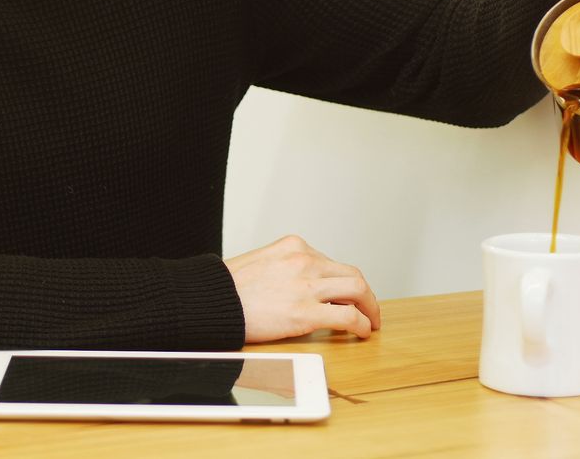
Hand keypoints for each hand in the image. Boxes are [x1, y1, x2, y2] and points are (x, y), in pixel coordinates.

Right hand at [224, 235, 380, 342]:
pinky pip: (347, 317)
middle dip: (364, 294)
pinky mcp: (306, 313)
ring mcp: (307, 285)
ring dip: (370, 308)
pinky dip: (361, 325)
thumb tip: (298, 286)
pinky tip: (361, 332)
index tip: (344, 294)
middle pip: (352, 274)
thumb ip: (284, 268)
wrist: (209, 302)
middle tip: (367, 308)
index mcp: (293, 246)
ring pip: (358, 290)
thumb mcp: (259, 263)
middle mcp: (305, 260)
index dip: (341, 282)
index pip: (330, 262)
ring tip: (370, 322)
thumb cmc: (225, 289)